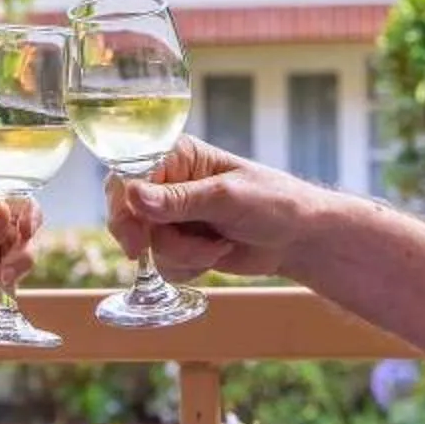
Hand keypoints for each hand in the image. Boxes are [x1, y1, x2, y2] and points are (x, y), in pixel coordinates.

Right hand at [105, 138, 322, 281]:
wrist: (300, 239)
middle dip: (153, 239)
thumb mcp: (225, 198)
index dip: (124, 209)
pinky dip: (188, 266)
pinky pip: (163, 263)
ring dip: (183, 254)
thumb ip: (178, 200)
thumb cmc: (273, 203)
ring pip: (148, 244)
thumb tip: (133, 195)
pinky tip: (216, 255)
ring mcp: (174, 216)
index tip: (136, 239)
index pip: (128, 177)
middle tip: (168, 252)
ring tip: (219, 246)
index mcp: (177, 157)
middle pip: (129, 213)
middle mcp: (169, 183)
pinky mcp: (182, 243)